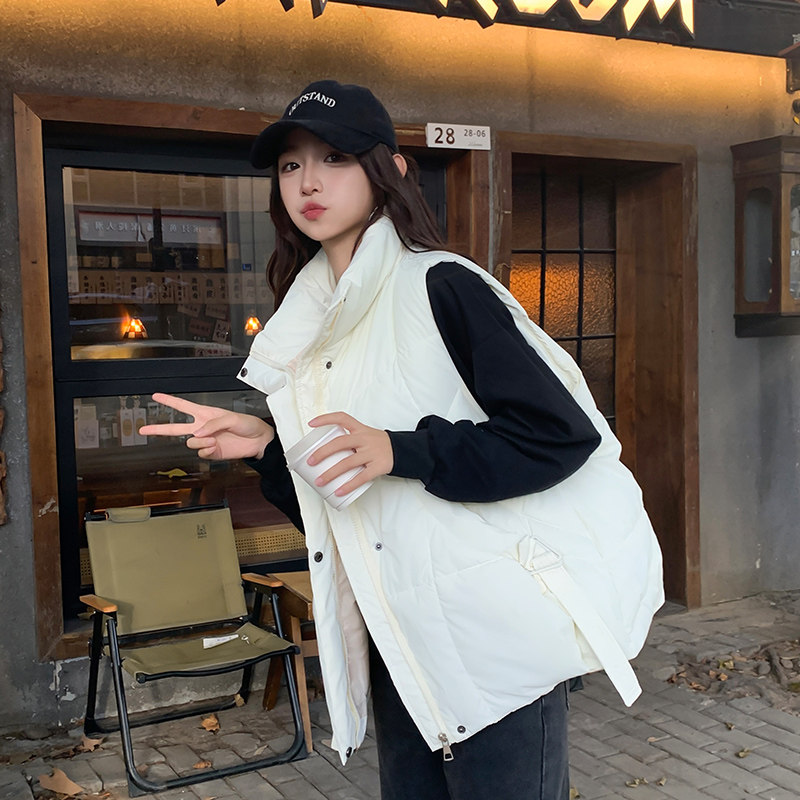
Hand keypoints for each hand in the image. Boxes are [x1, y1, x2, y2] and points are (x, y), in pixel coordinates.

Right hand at [139, 393, 273, 460]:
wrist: (258, 440)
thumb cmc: (247, 424)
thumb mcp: (231, 418)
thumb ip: (213, 424)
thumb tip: (198, 434)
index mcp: (205, 414)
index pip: (183, 406)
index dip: (169, 401)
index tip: (156, 395)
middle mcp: (202, 427)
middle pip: (175, 428)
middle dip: (158, 428)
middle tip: (143, 428)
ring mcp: (206, 441)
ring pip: (190, 443)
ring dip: (201, 441)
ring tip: (215, 438)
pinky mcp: (211, 452)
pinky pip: (201, 452)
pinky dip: (207, 449)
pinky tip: (216, 446)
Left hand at [306, 412, 392, 495]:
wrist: (401, 450)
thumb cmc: (376, 444)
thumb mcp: (365, 435)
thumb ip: (347, 440)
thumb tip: (322, 453)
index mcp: (360, 429)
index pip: (342, 418)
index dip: (326, 419)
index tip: (311, 424)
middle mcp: (365, 439)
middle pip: (340, 443)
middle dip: (322, 452)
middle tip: (310, 462)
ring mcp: (372, 453)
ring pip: (348, 463)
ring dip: (331, 473)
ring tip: (319, 481)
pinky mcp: (378, 466)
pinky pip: (361, 477)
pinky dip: (348, 485)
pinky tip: (338, 491)